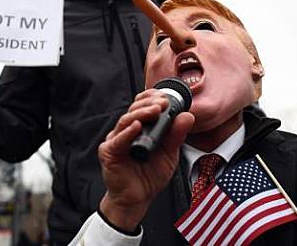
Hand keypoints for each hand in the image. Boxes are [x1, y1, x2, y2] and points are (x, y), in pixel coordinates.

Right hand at [98, 88, 194, 231]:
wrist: (137, 199)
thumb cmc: (149, 176)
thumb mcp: (169, 154)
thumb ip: (176, 135)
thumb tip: (187, 116)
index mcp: (139, 128)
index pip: (141, 105)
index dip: (152, 97)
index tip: (166, 97)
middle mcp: (126, 131)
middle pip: (134, 109)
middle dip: (149, 103)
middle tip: (163, 103)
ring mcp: (116, 141)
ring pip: (126, 120)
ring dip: (141, 113)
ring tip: (155, 110)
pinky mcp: (109, 153)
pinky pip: (118, 140)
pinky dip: (127, 132)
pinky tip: (136, 126)